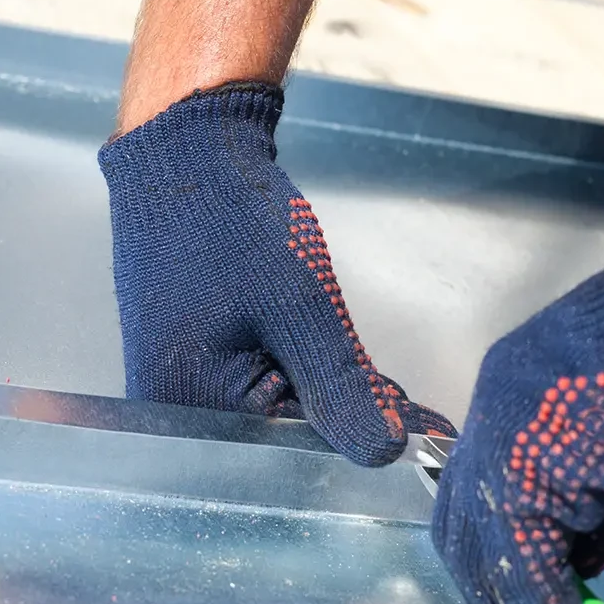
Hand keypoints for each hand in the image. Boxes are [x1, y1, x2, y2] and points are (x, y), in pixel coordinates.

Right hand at [98, 83, 453, 464]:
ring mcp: (181, 378)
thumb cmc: (229, 222)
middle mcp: (176, 408)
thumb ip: (343, 387)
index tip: (427, 433)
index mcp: (190, 410)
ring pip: (278, 406)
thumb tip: (386, 454)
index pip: (294, 448)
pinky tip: (339, 360)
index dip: (362, 435)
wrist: (183, 149)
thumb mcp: (302, 309)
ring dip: (332, 393)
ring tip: (391, 388)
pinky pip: (260, 380)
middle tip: (424, 414)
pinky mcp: (194, 353)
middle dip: (351, 418)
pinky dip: (304, 370)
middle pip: (283, 434)